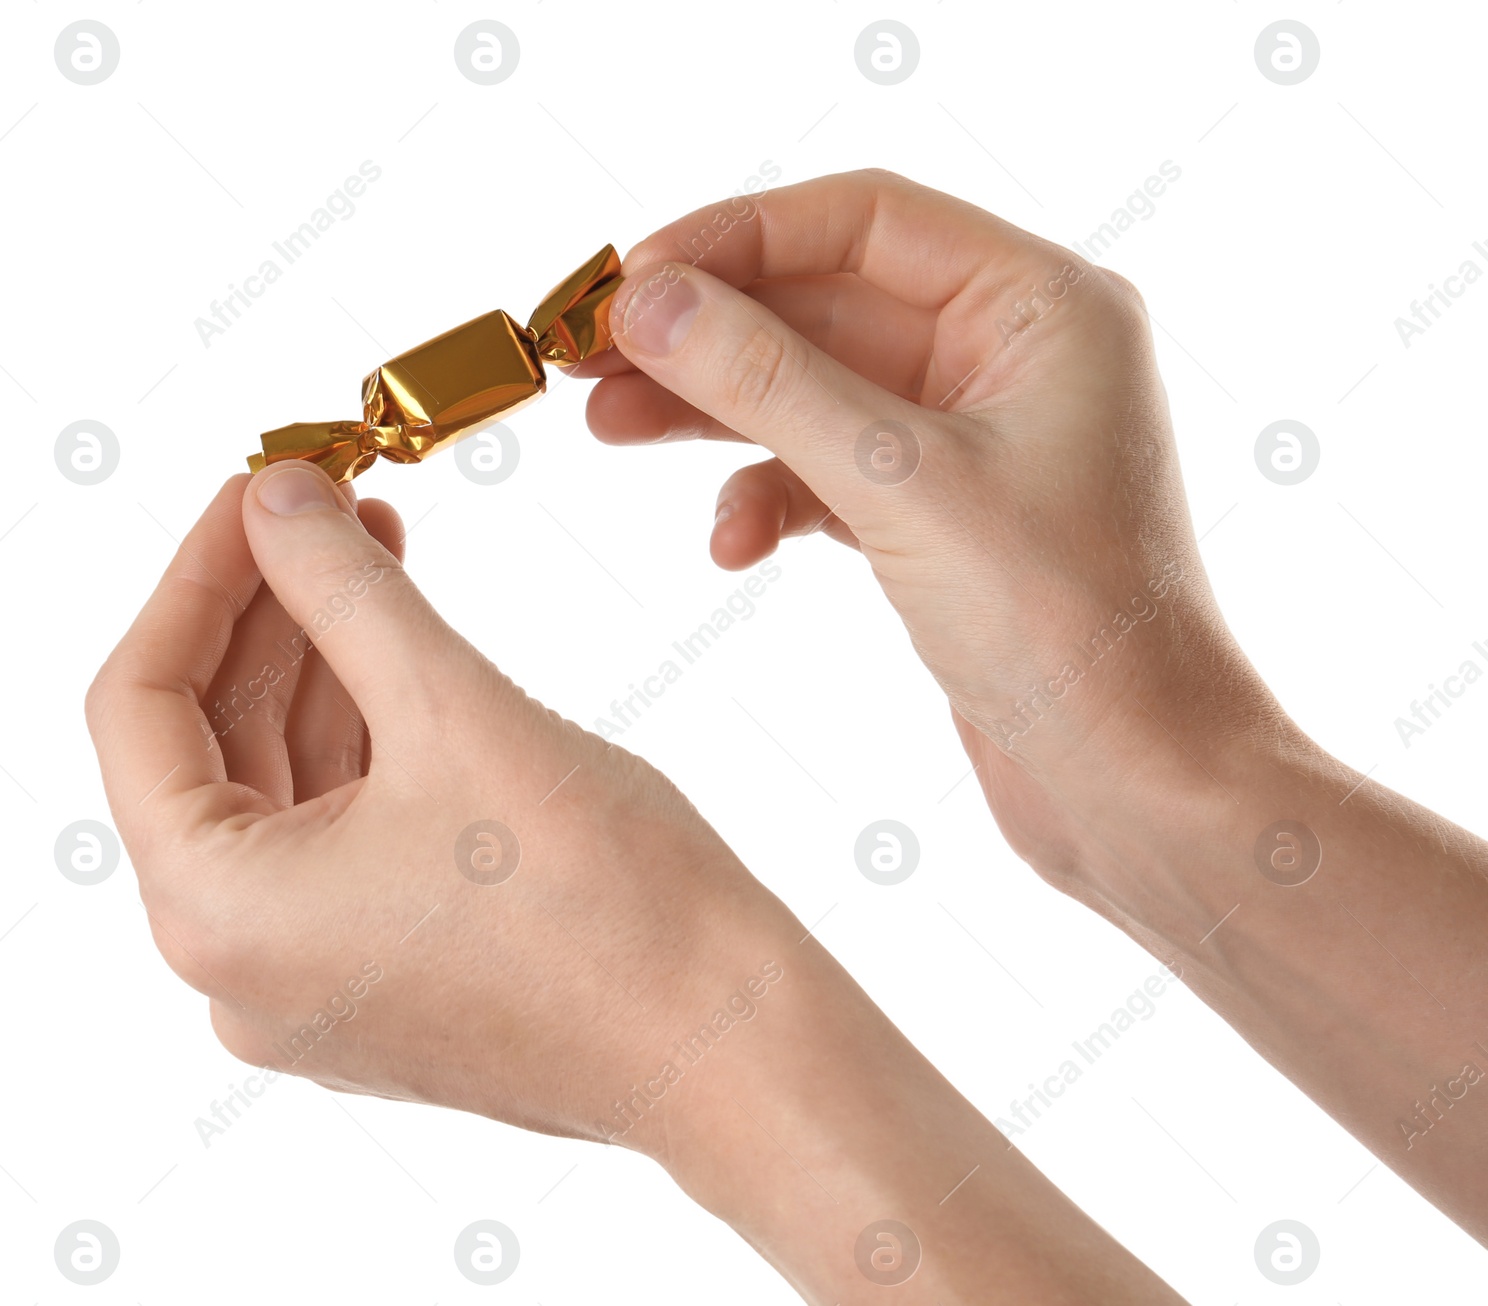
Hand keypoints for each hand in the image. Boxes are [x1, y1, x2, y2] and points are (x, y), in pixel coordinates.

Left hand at [84, 466, 787, 1136]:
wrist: (728, 1045)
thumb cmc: (605, 900)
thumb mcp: (453, 710)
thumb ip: (344, 592)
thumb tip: (276, 496)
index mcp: (220, 915)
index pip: (138, 710)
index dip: (194, 579)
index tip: (255, 490)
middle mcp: (241, 970)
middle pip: (210, 750)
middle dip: (269, 615)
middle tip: (321, 505)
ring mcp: (314, 988)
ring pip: (283, 791)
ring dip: (322, 669)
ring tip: (371, 555)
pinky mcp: (385, 985)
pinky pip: (339, 841)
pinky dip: (364, 743)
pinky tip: (405, 659)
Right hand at [583, 169, 1276, 889]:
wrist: (1137, 788)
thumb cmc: (1071, 630)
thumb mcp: (900, 486)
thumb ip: (769, 382)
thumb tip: (650, 302)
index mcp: (1041, 307)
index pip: (862, 221)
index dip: (733, 238)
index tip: (626, 281)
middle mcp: (1011, 356)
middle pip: (823, 304)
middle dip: (706, 333)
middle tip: (590, 358)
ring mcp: (974, 440)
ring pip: (814, 390)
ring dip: (715, 412)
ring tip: (612, 429)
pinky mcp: (941, 517)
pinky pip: (829, 473)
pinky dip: (769, 497)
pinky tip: (730, 545)